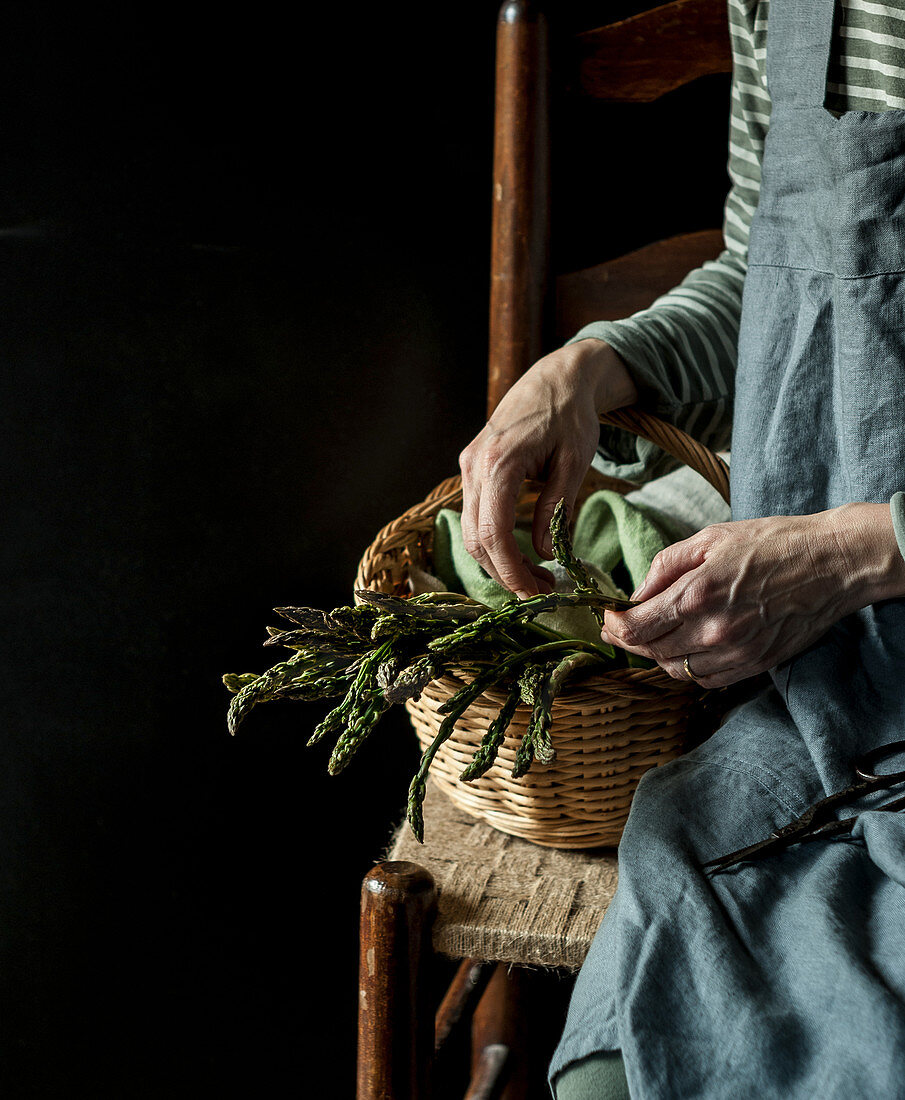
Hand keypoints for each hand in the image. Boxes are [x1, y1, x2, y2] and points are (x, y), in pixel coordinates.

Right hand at [458, 340, 637, 597]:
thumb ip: (556, 508)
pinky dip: (493, 541)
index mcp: (499, 462)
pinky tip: (521, 552)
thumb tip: (543, 553)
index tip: (536, 593)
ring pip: (471, 531)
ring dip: (498, 561)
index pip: (493, 533)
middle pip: (476, 539)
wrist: (556, 378)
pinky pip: (475, 515)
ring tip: (537, 575)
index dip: (512, 571)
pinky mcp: (471, 468)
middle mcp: (474, 466)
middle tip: (544, 591)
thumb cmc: (571, 415)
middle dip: (506, 573)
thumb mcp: (574, 463)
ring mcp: (468, 467)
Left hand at [602, 504, 904, 687]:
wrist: (831, 563)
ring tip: (656, 635)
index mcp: (695, 595)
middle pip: (651, 652)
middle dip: (630, 640)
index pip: (636, 627)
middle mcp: (712, 631)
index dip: (613, 626)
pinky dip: (688, 668)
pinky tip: (687, 648)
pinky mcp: (755, 665)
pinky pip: (706, 679)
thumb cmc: (772, 543)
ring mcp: (735, 653)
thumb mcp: (710, 539)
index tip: (607, 618)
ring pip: (676, 670)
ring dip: (658, 655)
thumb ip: (666, 566)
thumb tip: (636, 592)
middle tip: (622, 627)